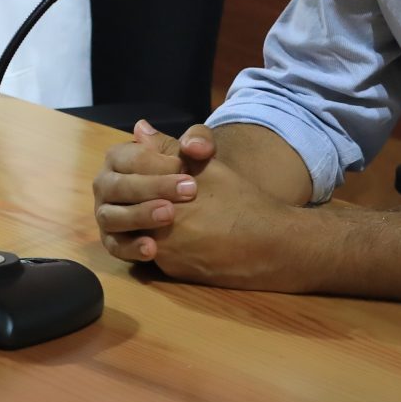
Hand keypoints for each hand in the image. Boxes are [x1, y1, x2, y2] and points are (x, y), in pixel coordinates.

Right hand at [94, 120, 214, 261]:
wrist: (191, 206)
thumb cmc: (186, 174)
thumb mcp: (196, 153)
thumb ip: (200, 141)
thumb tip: (191, 145)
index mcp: (118, 157)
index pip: (130, 157)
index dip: (158, 162)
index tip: (184, 168)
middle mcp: (105, 184)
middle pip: (119, 186)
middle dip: (153, 188)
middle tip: (188, 191)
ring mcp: (105, 213)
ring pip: (112, 216)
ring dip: (139, 215)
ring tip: (170, 215)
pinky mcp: (112, 240)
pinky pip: (114, 246)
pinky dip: (131, 248)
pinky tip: (153, 249)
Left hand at [134, 152, 310, 289]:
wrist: (270, 245)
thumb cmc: (241, 199)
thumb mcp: (207, 166)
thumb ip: (168, 148)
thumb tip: (140, 128)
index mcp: (164, 197)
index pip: (132, 181)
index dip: (141, 172)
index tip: (158, 170)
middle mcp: (159, 229)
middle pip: (130, 209)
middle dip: (139, 197)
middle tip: (157, 191)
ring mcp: (164, 255)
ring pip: (138, 233)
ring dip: (145, 220)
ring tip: (168, 209)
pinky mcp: (173, 272)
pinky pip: (155, 254)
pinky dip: (159, 240)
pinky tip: (179, 231)